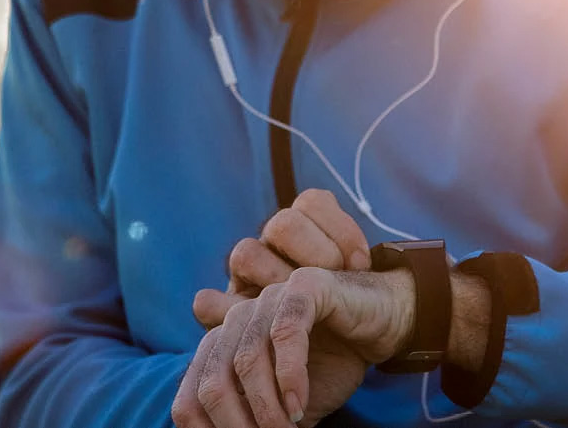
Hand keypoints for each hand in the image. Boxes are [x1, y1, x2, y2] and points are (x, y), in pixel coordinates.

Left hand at [172, 266, 415, 427]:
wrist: (383, 323)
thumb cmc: (331, 364)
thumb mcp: (285, 403)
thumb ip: (257, 421)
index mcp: (222, 343)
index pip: (191, 395)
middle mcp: (236, 317)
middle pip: (211, 381)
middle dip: (235, 425)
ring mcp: (268, 298)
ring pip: (246, 360)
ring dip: (266, 408)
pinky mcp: (304, 286)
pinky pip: (286, 332)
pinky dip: (289, 375)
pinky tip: (298, 403)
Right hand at [194, 190, 370, 327]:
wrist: (333, 366)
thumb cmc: (346, 324)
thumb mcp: (358, 294)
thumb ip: (352, 268)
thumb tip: (361, 262)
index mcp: (302, 234)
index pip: (312, 202)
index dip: (339, 227)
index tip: (360, 263)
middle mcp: (270, 250)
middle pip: (283, 224)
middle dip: (315, 251)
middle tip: (334, 280)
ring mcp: (245, 281)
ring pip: (246, 254)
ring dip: (276, 279)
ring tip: (301, 308)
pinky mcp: (222, 316)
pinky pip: (206, 304)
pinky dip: (223, 311)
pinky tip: (255, 324)